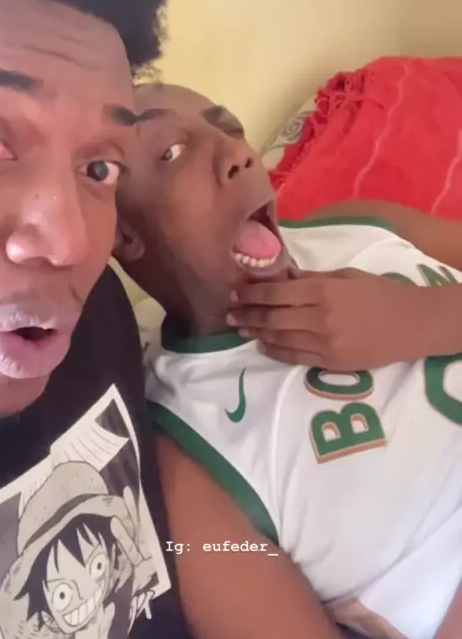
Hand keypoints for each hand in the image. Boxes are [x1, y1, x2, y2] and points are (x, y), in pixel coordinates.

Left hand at [227, 268, 432, 370]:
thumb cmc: (379, 293)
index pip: (276, 293)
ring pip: (279, 338)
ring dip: (256, 333)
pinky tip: (263, 345)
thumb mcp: (346, 276)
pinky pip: (294, 358)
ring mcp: (324, 343)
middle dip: (247, 314)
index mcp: (323, 291)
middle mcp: (319, 317)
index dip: (251, 293)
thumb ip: (312, 277)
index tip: (234, 292)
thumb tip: (282, 275)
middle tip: (228, 313)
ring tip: (239, 328)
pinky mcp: (330, 363)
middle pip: (272, 317)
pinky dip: (275, 351)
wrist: (410, 324)